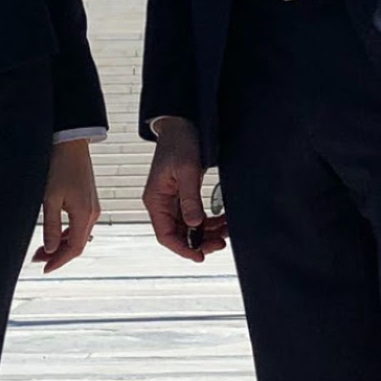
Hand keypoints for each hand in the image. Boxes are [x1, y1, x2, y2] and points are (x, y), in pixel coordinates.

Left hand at [33, 142, 99, 272]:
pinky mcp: (89, 201)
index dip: (59, 261)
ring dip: (61, 244)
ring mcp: (92, 207)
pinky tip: (54, 233)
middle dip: (58, 255)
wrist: (71, 144)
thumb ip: (50, 226)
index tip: (45, 268)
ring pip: (78, 235)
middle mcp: (92, 213)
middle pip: (77, 244)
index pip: (74, 249)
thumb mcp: (50, 198)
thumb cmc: (60, 166)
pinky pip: (79, 225)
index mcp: (84, 214)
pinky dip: (66, 233)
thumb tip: (50, 249)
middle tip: (38, 259)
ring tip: (43, 248)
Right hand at [143, 119, 226, 260]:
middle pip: (178, 234)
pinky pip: (195, 216)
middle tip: (219, 243)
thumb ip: (190, 199)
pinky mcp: (183, 196)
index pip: (165, 234)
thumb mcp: (186, 171)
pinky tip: (222, 221)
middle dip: (199, 242)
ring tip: (225, 232)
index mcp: (155, 200)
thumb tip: (194, 224)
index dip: (182, 248)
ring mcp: (172, 201)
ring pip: (188, 228)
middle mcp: (162, 204)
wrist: (183, 125)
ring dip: (206, 232)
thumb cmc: (179, 142)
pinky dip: (209, 221)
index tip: (199, 256)